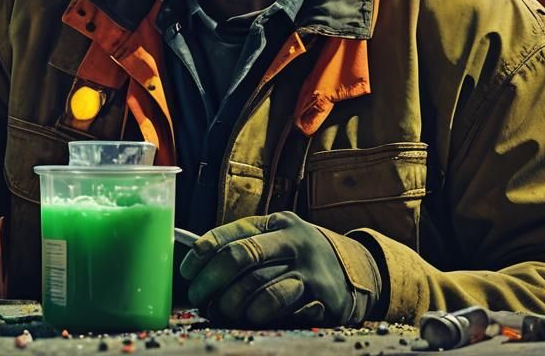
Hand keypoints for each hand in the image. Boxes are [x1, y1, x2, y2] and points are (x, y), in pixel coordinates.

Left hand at [179, 212, 382, 327]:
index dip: (206, 250)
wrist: (358, 272)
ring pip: (261, 289)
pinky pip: (284, 311)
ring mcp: (311, 271)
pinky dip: (261, 317)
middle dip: (212, 280)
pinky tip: (249, 320)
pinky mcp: (323, 300)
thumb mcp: (279, 240)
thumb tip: (197, 264)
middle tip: (198, 298)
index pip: (234, 232)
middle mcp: (295, 242)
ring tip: (219, 312)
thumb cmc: (301, 256)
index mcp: (278, 223)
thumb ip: (247, 246)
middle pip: (243, 257)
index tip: (186, 269)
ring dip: (233, 305)